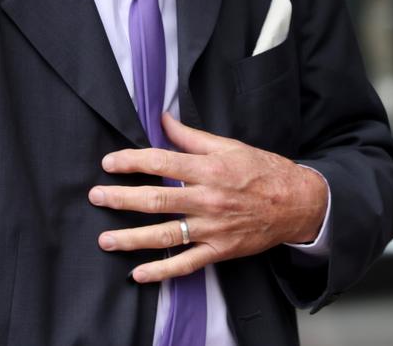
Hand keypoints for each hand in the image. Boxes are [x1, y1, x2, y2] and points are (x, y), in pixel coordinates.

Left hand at [88, 113, 327, 282]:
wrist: (297, 203)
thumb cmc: (262, 169)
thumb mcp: (228, 145)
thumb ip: (191, 136)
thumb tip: (162, 119)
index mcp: (209, 169)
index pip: (162, 163)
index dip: (132, 162)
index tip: (109, 163)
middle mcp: (208, 200)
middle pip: (157, 200)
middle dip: (122, 199)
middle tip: (96, 197)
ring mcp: (213, 229)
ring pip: (166, 235)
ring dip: (132, 238)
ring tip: (106, 239)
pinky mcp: (219, 251)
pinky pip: (186, 264)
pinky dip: (161, 272)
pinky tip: (138, 274)